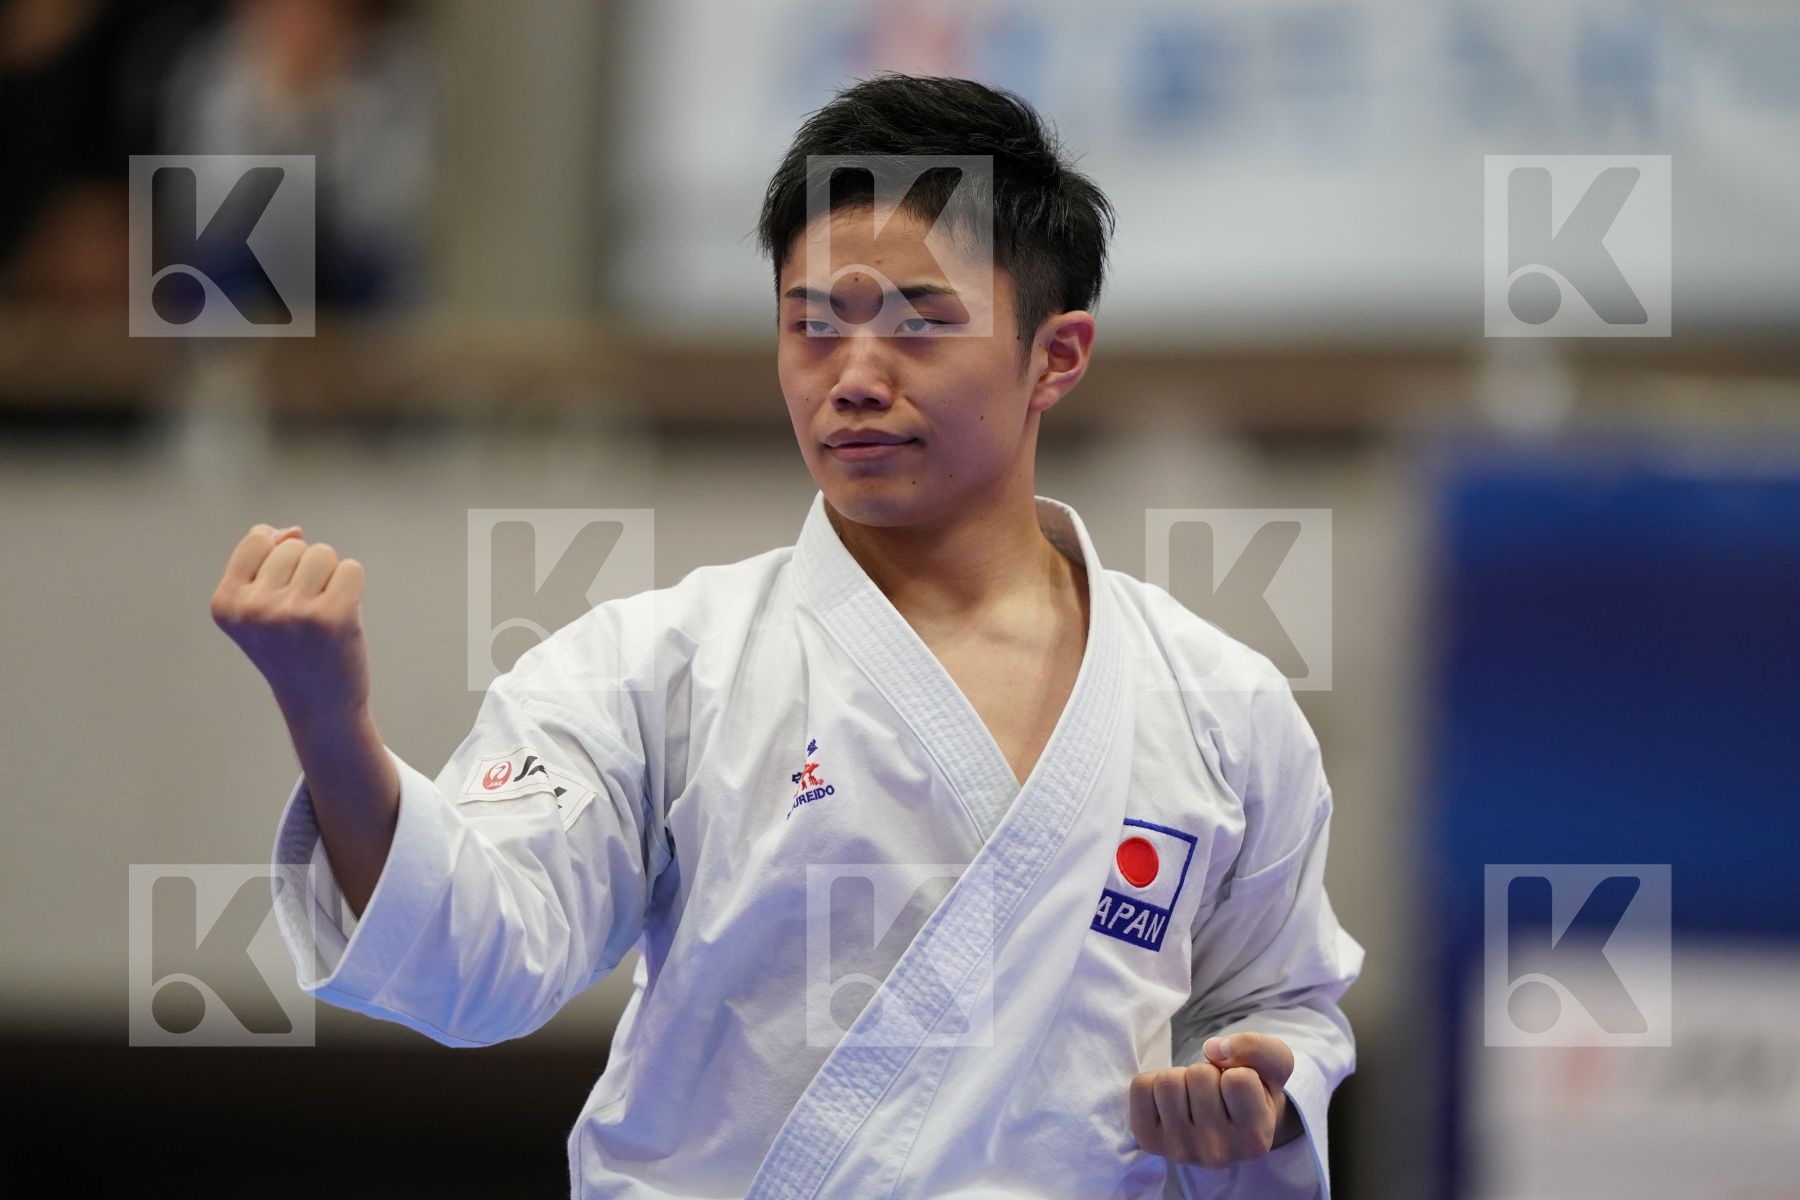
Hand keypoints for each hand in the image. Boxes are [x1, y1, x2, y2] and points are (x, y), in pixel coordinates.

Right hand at [211, 523, 372, 728]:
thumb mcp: (260, 604)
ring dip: (330, 578)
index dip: (280, 558)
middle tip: (304, 616)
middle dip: (307, 571)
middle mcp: (252, 609)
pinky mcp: (330, 618)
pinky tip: (343, 617)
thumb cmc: (293, 647)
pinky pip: (351, 569)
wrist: (319, 704)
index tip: (280, 597)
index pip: (259, 538)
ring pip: (322, 553)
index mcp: (225, 603)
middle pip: (294, 545)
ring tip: (322, 615)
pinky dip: (353, 586)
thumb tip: (293, 530)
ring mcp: (291, 614)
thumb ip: (265, 560)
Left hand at [1128, 1032, 1300, 1168]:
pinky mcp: (1149, 1141)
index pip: (1238, 1079)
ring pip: (1168, 1081)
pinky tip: (1173, 1100)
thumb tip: (1213, 1048)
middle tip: (1215, 1092)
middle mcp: (1217, 1154)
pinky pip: (1141, 1086)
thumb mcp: (1274, 1065)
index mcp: (1254, 1140)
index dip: (1238, 1071)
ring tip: (1194, 1096)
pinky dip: (1155, 1081)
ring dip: (1181, 1076)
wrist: (1225, 1124)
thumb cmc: (1252, 1091)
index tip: (1239, 1089)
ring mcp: (1180, 1150)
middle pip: (1199, 1076)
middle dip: (1207, 1072)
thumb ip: (1258, 1049)